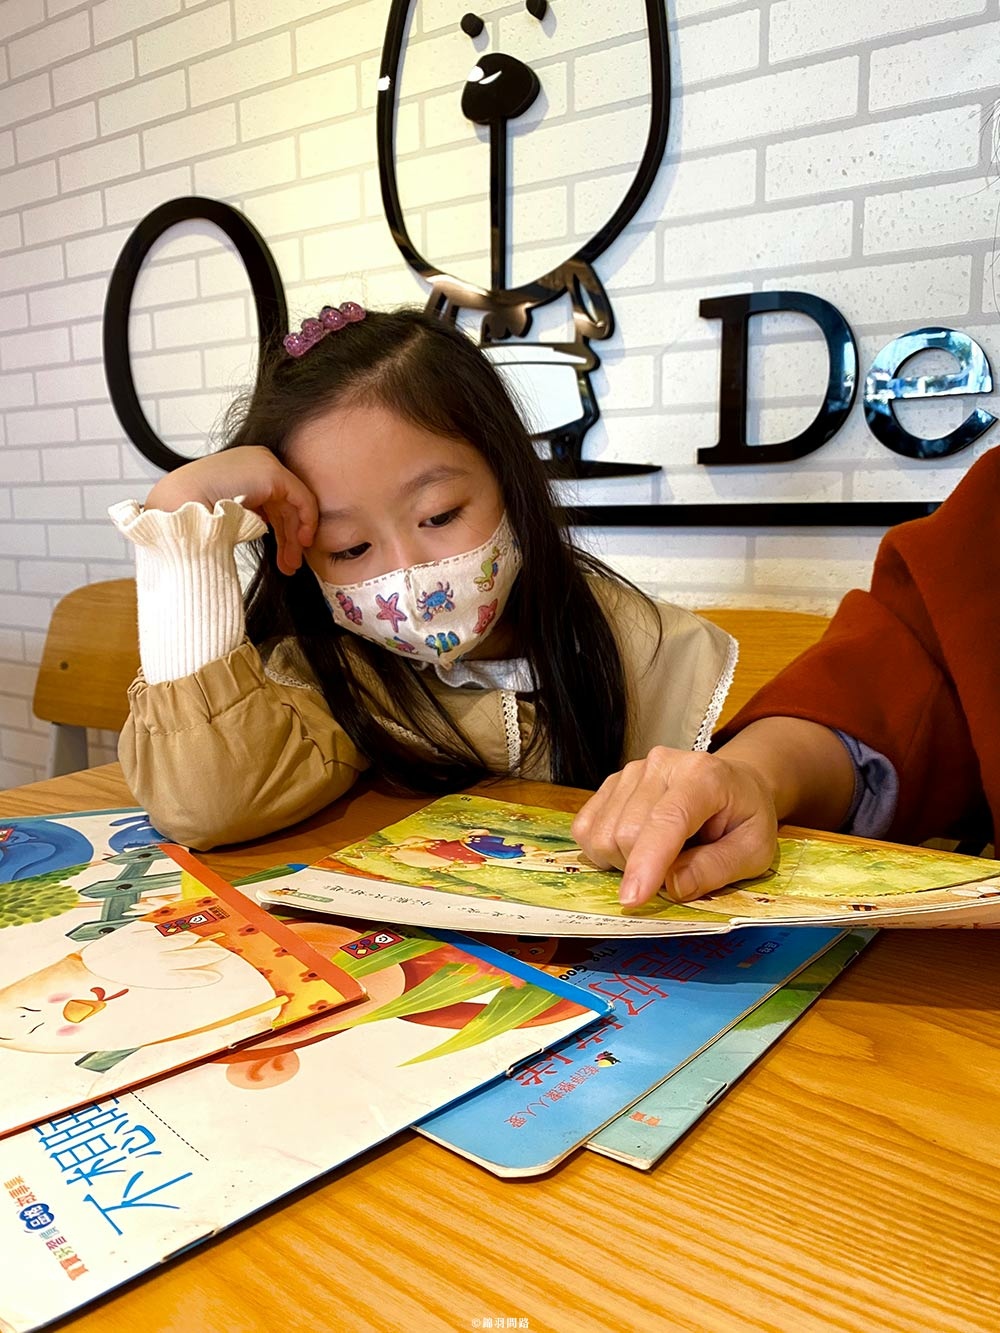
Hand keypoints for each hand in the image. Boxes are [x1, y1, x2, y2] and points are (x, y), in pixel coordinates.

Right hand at [145, 446, 317, 575]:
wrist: (178, 508)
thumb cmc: (191, 514)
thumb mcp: (225, 513)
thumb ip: (247, 516)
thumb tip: (263, 528)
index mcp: (241, 469)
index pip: (270, 501)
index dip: (279, 531)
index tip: (281, 558)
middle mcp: (254, 462)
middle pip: (282, 505)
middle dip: (287, 539)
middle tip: (288, 565)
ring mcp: (264, 463)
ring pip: (292, 504)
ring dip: (294, 538)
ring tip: (291, 565)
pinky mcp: (272, 473)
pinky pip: (301, 498)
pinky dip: (306, 522)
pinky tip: (302, 543)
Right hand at [571, 746, 777, 906]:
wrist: (733, 785)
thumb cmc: (744, 819)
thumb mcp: (753, 852)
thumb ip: (715, 869)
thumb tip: (671, 887)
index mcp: (703, 777)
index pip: (666, 820)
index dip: (647, 862)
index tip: (632, 900)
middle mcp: (660, 764)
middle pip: (626, 833)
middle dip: (642, 870)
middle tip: (674, 873)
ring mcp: (630, 770)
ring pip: (601, 834)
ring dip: (623, 862)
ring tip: (658, 856)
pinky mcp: (611, 783)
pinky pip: (586, 828)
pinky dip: (603, 851)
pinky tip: (633, 848)